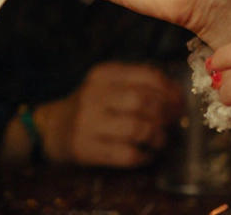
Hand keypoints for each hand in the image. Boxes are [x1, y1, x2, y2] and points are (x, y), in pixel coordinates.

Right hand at [34, 62, 182, 167]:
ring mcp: (88, 122)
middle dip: (166, 114)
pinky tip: (146, 155)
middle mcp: (94, 95)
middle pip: (143, 101)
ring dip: (157, 136)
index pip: (147, 76)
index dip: (170, 91)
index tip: (180, 103)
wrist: (51, 129)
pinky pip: (126, 155)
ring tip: (161, 141)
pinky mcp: (85, 148)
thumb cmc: (90, 107)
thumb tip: (177, 98)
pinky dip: (144, 156)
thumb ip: (138, 85)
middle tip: (173, 123)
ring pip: (137, 128)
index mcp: (103, 74)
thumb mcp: (107, 85)